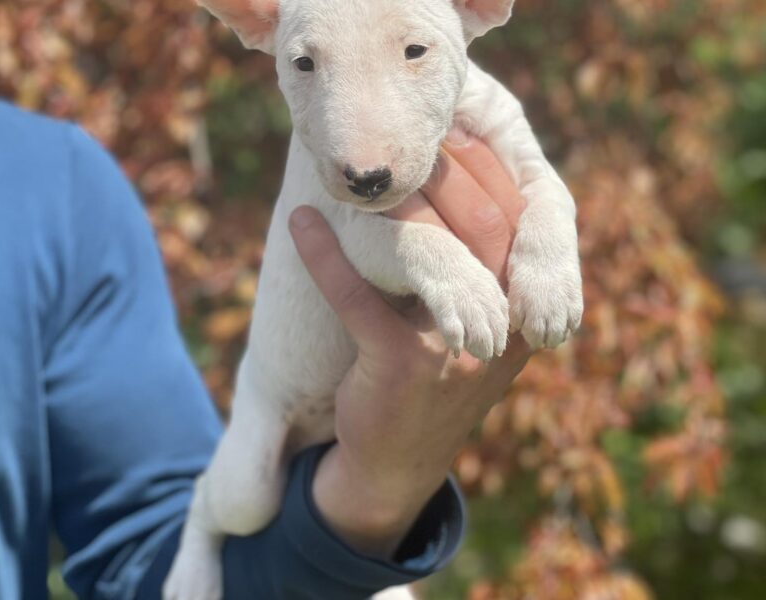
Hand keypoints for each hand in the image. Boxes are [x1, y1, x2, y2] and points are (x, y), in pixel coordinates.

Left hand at [288, 129, 531, 557]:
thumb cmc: (431, 384)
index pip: (522, 226)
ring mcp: (455, 350)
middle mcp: (503, 331)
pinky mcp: (399, 365)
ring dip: (394, 204)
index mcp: (524, 316)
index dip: (489, 173)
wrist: (396, 466)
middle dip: (450, 172)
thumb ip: (481, 278)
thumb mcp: (475, 333)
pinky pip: (357, 295)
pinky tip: (301, 224)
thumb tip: (453, 190)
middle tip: (414, 139)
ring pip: (429, 251)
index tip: (456, 133)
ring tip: (363, 175)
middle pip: (486, 227)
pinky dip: (324, 255)